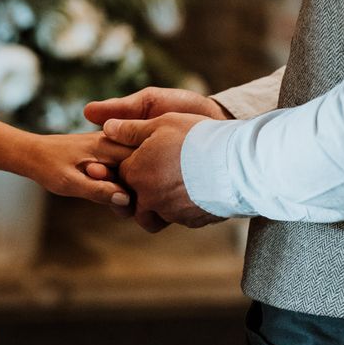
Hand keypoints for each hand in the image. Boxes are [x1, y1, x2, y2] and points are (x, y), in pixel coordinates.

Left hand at [24, 131, 134, 206]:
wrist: (31, 153)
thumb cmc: (47, 166)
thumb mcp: (69, 183)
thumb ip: (98, 191)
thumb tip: (126, 199)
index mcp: (107, 145)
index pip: (142, 163)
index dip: (140, 186)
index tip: (125, 203)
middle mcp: (113, 142)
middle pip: (142, 166)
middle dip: (135, 190)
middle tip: (115, 207)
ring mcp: (111, 147)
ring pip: (133, 169)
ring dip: (125, 188)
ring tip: (106, 201)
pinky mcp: (106, 153)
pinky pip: (123, 169)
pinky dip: (117, 184)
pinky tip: (104, 194)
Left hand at [84, 87, 232, 223]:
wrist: (236, 163)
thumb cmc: (197, 137)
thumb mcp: (162, 122)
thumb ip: (131, 129)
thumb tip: (107, 127)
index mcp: (137, 173)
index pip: (121, 175)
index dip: (130, 165)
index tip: (142, 157)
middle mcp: (149, 198)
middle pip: (132, 202)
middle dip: (137, 193)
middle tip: (155, 177)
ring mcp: (170, 213)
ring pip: (155, 216)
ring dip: (158, 206)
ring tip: (173, 187)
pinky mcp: (191, 221)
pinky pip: (179, 219)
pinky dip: (182, 209)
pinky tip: (194, 192)